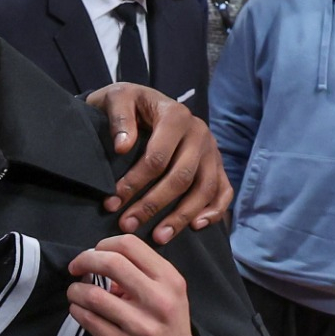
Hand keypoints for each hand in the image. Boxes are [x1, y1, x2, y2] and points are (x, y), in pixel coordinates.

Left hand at [67, 235, 197, 335]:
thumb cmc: (167, 324)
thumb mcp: (168, 293)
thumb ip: (140, 272)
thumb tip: (101, 261)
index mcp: (169, 280)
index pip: (129, 245)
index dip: (103, 244)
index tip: (93, 253)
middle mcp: (159, 301)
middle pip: (110, 262)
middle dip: (84, 260)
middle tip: (75, 268)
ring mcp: (141, 326)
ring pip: (92, 294)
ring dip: (75, 290)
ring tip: (76, 293)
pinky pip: (88, 320)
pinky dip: (77, 310)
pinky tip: (80, 310)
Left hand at [84, 83, 231, 243]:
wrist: (143, 98)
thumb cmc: (128, 102)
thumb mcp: (117, 98)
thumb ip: (119, 117)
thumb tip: (123, 146)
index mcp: (176, 117)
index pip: (157, 157)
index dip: (134, 183)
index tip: (111, 203)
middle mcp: (199, 133)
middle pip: (181, 177)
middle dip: (153, 205)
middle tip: (127, 225)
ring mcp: (211, 151)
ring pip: (203, 189)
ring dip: (181, 216)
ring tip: (159, 237)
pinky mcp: (217, 164)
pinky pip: (223, 191)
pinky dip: (214, 211)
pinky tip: (196, 226)